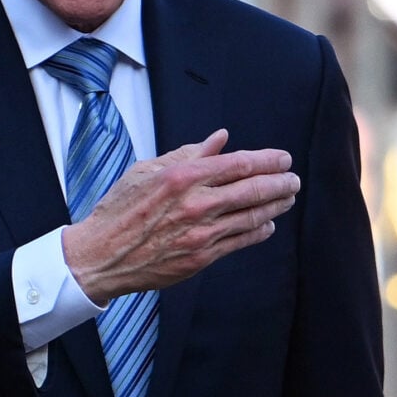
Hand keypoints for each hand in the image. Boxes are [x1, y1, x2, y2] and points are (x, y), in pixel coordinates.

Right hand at [62, 129, 300, 301]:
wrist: (102, 255)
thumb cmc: (121, 209)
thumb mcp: (148, 171)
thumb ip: (188, 154)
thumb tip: (221, 138)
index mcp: (183, 176)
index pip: (238, 164)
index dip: (268, 161)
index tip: (284, 158)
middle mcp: (196, 204)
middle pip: (253, 190)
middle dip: (280, 183)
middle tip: (294, 179)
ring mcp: (202, 234)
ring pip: (252, 217)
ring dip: (275, 206)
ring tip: (288, 198)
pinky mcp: (201, 258)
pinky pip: (240, 242)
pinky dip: (258, 231)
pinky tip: (268, 224)